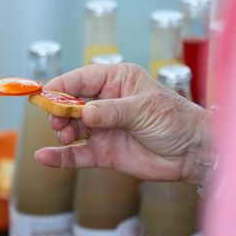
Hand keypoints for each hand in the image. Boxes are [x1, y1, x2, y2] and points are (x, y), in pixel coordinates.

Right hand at [34, 63, 211, 183]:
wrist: (193, 154)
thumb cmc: (176, 121)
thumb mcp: (144, 110)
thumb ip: (112, 112)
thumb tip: (84, 113)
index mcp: (116, 81)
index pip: (80, 79)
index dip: (60, 86)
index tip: (42, 95)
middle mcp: (106, 103)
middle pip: (70, 104)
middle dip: (59, 111)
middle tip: (58, 122)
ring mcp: (103, 128)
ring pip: (70, 128)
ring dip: (62, 132)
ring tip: (66, 137)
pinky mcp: (103, 152)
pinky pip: (76, 154)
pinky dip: (60, 156)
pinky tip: (44, 157)